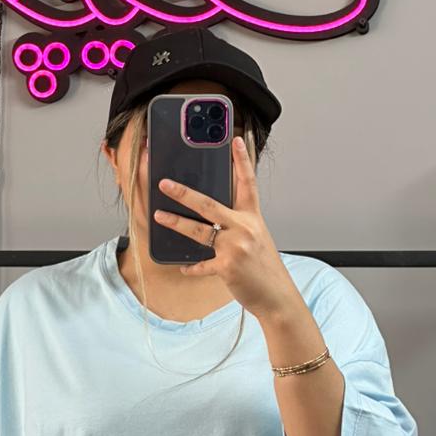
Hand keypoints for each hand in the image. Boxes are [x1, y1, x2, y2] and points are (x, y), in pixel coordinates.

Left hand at [153, 136, 300, 320]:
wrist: (276, 296)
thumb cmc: (264, 267)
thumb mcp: (256, 239)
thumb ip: (238, 225)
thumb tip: (213, 217)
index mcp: (253, 218)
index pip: (247, 183)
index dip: (242, 160)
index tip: (236, 140)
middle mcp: (245, 228)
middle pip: (209, 204)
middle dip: (184, 193)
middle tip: (164, 183)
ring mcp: (236, 246)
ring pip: (199, 230)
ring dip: (176, 222)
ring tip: (159, 216)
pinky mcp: (228, 266)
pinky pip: (202, 264)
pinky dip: (191, 267)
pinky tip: (183, 267)